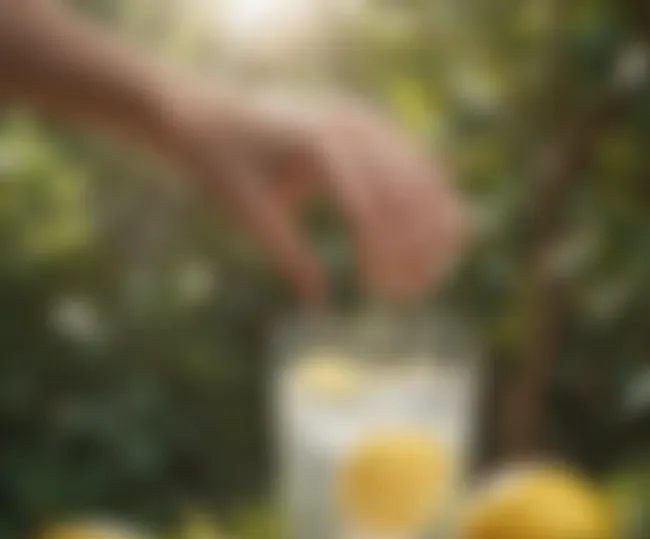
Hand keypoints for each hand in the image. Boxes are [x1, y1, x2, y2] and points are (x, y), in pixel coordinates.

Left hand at [167, 91, 466, 303]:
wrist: (210, 117)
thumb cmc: (224, 168)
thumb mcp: (249, 215)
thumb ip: (288, 256)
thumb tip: (319, 303)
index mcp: (317, 139)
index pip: (368, 200)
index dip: (380, 250)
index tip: (377, 291)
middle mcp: (353, 124)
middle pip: (409, 190)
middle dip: (412, 248)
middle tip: (398, 297)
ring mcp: (369, 125)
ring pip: (426, 180)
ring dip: (430, 233)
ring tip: (414, 283)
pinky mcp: (375, 135)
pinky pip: (422, 171)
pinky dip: (432, 211)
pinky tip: (421, 252)